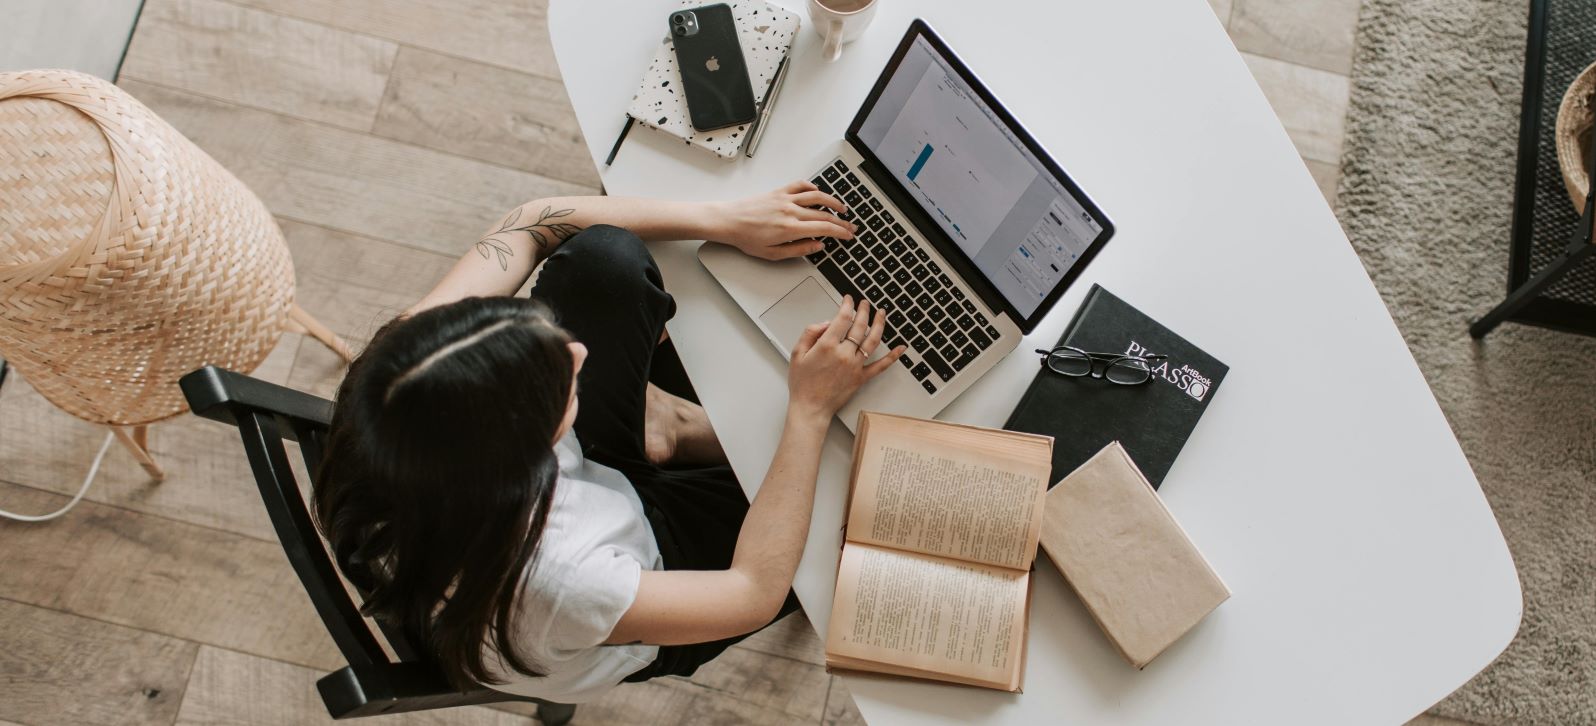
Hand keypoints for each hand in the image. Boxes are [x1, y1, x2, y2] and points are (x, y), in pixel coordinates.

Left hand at [709, 181, 856, 259]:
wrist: (728, 221)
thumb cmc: (746, 238)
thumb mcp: (773, 254)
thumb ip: (798, 250)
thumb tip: (817, 246)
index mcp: (790, 228)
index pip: (824, 228)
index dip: (840, 232)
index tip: (848, 235)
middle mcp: (790, 211)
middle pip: (824, 214)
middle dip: (841, 221)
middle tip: (849, 226)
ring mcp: (785, 199)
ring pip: (817, 196)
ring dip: (832, 202)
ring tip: (841, 208)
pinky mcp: (778, 191)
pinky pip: (800, 185)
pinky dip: (812, 187)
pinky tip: (817, 192)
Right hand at [786, 295, 905, 421]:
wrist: (810, 408)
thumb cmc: (802, 383)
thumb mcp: (797, 353)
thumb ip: (810, 333)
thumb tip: (827, 323)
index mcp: (827, 346)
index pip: (843, 318)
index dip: (847, 305)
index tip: (848, 300)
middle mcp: (844, 354)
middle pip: (860, 325)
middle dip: (864, 310)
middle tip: (865, 303)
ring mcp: (855, 366)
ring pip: (872, 340)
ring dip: (879, 324)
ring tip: (881, 313)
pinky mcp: (861, 378)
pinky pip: (881, 365)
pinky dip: (892, 356)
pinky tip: (900, 348)